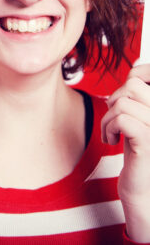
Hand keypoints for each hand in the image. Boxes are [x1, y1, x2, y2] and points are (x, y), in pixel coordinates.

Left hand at [101, 64, 149, 240]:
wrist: (142, 186)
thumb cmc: (138, 147)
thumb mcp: (139, 116)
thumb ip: (140, 94)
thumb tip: (138, 67)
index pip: (148, 72)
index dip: (138, 73)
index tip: (128, 90)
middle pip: (133, 85)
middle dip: (115, 100)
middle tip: (115, 119)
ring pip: (122, 103)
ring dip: (108, 118)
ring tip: (113, 133)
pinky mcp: (149, 141)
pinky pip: (122, 119)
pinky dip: (109, 128)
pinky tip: (113, 141)